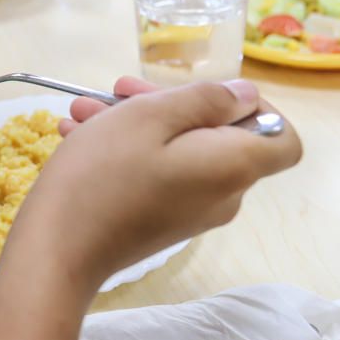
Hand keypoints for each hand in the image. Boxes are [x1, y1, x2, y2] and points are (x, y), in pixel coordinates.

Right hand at [12, 77, 301, 291]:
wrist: (56, 250)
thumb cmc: (104, 175)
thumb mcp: (149, 118)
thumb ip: (205, 100)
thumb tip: (245, 96)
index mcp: (233, 167)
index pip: (283, 137)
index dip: (255, 107)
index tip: (202, 94)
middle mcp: (221, 195)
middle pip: (220, 138)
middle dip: (170, 104)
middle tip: (117, 89)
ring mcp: (189, 213)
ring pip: (178, 151)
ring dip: (135, 122)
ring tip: (85, 108)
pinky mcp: (159, 222)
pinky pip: (158, 174)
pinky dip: (127, 150)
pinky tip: (79, 134)